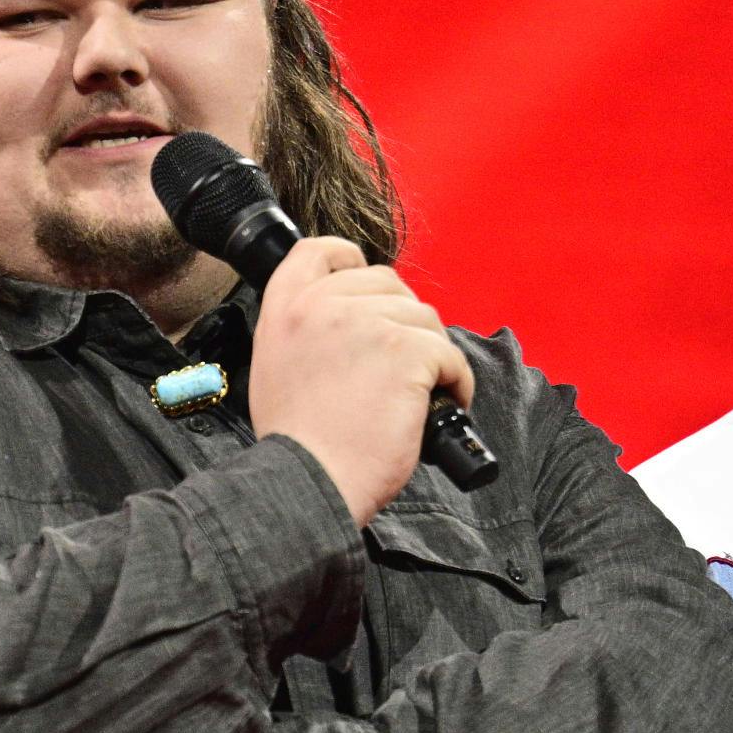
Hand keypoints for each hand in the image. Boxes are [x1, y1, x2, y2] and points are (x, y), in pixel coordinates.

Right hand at [250, 238, 472, 520]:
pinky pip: (450, 355)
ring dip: (432, 355)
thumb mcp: (275, 368)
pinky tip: (442, 406)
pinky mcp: (406, 350)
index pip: (318, 251)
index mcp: (286, 308)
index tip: (368, 282)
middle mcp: (323, 305)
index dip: (349, 258)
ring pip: (424, 319)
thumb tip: (345, 327)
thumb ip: (303, 333)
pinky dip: (456, 382)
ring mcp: (367, 323)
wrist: (309, 480)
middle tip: (403, 366)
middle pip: (387, 283)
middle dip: (404, 320)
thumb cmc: (299, 442)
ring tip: (421, 395)